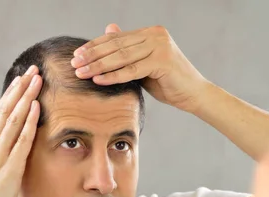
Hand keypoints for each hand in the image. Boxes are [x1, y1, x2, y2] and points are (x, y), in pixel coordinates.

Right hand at [0, 65, 41, 196]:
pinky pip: (20, 140)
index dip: (10, 95)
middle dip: (20, 88)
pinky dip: (29, 122)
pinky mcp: (9, 168)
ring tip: (37, 79)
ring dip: (26, 97)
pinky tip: (36, 107)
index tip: (21, 79)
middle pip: (5, 110)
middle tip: (32, 69)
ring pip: (12, 120)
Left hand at [70, 23, 208, 111]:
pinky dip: (113, 75)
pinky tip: (98, 80)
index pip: (116, 38)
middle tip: (74, 64)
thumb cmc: (168, 82)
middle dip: (92, 55)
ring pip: (121, 56)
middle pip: (116, 45)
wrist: (194, 95)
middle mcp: (155, 35)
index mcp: (151, 32)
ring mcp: (160, 46)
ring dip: (98, 65)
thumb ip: (127, 51)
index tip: (77, 55)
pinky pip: (131, 69)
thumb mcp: (143, 65)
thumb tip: (107, 30)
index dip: (95, 46)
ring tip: (81, 73)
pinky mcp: (162, 61)